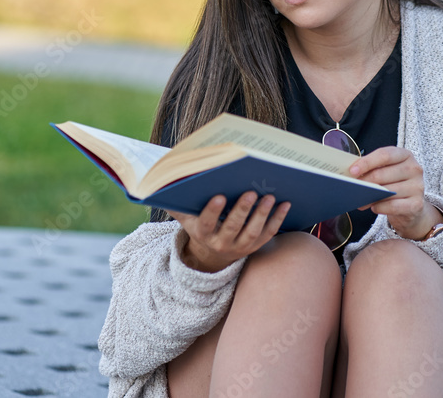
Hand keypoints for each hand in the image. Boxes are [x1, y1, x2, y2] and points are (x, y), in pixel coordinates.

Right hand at [165, 191, 290, 272]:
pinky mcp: (254, 247)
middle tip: (251, 192)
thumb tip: (157, 186)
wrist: (211, 255)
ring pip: (252, 233)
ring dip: (262, 215)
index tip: (218, 196)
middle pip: (233, 228)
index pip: (206, 224)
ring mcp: (239, 247)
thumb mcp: (185, 218)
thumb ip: (175, 203)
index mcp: (202, 234)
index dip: (212, 211)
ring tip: (269, 197)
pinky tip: (285, 205)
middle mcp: (221, 244)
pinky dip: (277, 220)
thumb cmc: (198, 225)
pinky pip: (267, 234)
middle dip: (242, 210)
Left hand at [349, 147, 440, 239]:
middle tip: (351, 187)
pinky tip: (373, 207)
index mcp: (405, 155)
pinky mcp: (417, 204)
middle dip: (364, 182)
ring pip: (386, 191)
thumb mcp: (386, 171)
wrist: (411, 206)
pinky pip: (392, 205)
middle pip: (382, 174)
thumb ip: (372, 169)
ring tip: (359, 200)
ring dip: (369, 196)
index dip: (366, 162)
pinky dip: (380, 207)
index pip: (384, 155)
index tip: (352, 171)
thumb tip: (351, 175)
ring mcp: (417, 187)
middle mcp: (414, 169)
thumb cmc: (394, 184)